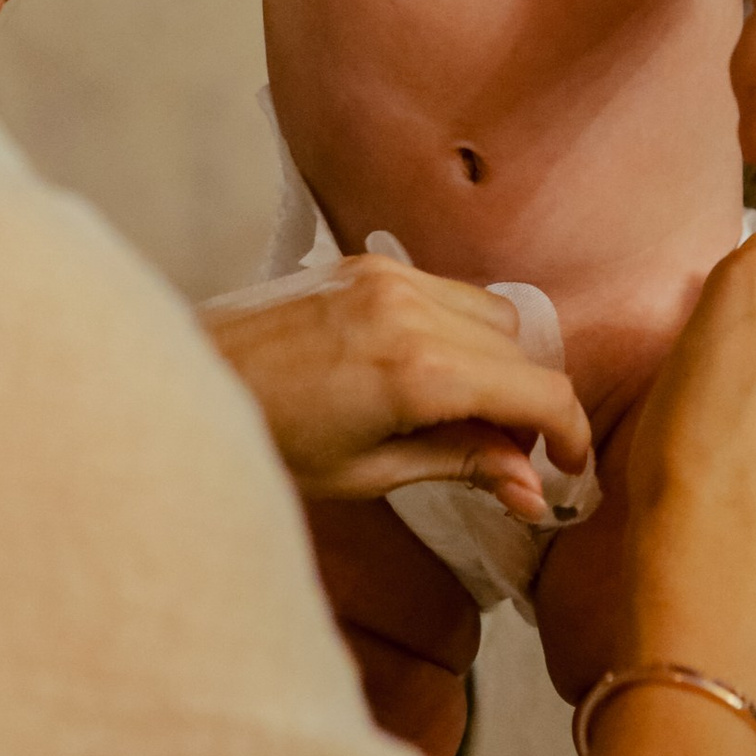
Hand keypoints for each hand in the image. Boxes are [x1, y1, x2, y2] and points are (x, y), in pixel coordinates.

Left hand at [201, 251, 590, 519]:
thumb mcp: (369, 474)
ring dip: (499, 363)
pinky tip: (430, 377)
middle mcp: (410, 307)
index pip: (537, 390)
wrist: (185, 381)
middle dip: (532, 402)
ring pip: (491, 313)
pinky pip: (447, 291)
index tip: (570, 470)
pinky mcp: (365, 263)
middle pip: (523, 346)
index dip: (570, 433)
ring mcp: (386, 276)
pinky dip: (460, 332)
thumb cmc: (267, 441)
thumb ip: (462, 466)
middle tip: (509, 457)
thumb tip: (535, 493)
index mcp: (416, 370)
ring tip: (467, 418)